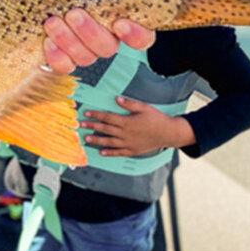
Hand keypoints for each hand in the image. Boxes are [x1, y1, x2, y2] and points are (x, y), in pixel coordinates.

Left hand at [42, 0, 155, 73]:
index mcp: (119, 12)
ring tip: (52, 20)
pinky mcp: (60, 53)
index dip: (137, 34)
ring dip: (69, 42)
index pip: (143, 36)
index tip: (121, 21)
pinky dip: (57, 58)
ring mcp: (82, 46)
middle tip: (74, 12)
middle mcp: (105, 34)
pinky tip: (46, 43)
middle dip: (91, 32)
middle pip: (109, 47)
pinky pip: (64, 66)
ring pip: (86, 57)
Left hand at [80, 96, 195, 156]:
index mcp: (127, 122)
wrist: (169, 133)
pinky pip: (119, 152)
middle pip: (105, 129)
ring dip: (97, 140)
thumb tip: (116, 98)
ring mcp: (129, 143)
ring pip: (109, 142)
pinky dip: (109, 152)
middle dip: (92, 126)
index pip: (107, 117)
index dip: (96, 115)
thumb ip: (129, 104)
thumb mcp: (143, 108)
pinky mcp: (133, 150)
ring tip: (86, 138)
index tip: (86, 113)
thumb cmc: (156, 119)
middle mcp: (126, 133)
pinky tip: (101, 151)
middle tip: (80, 125)